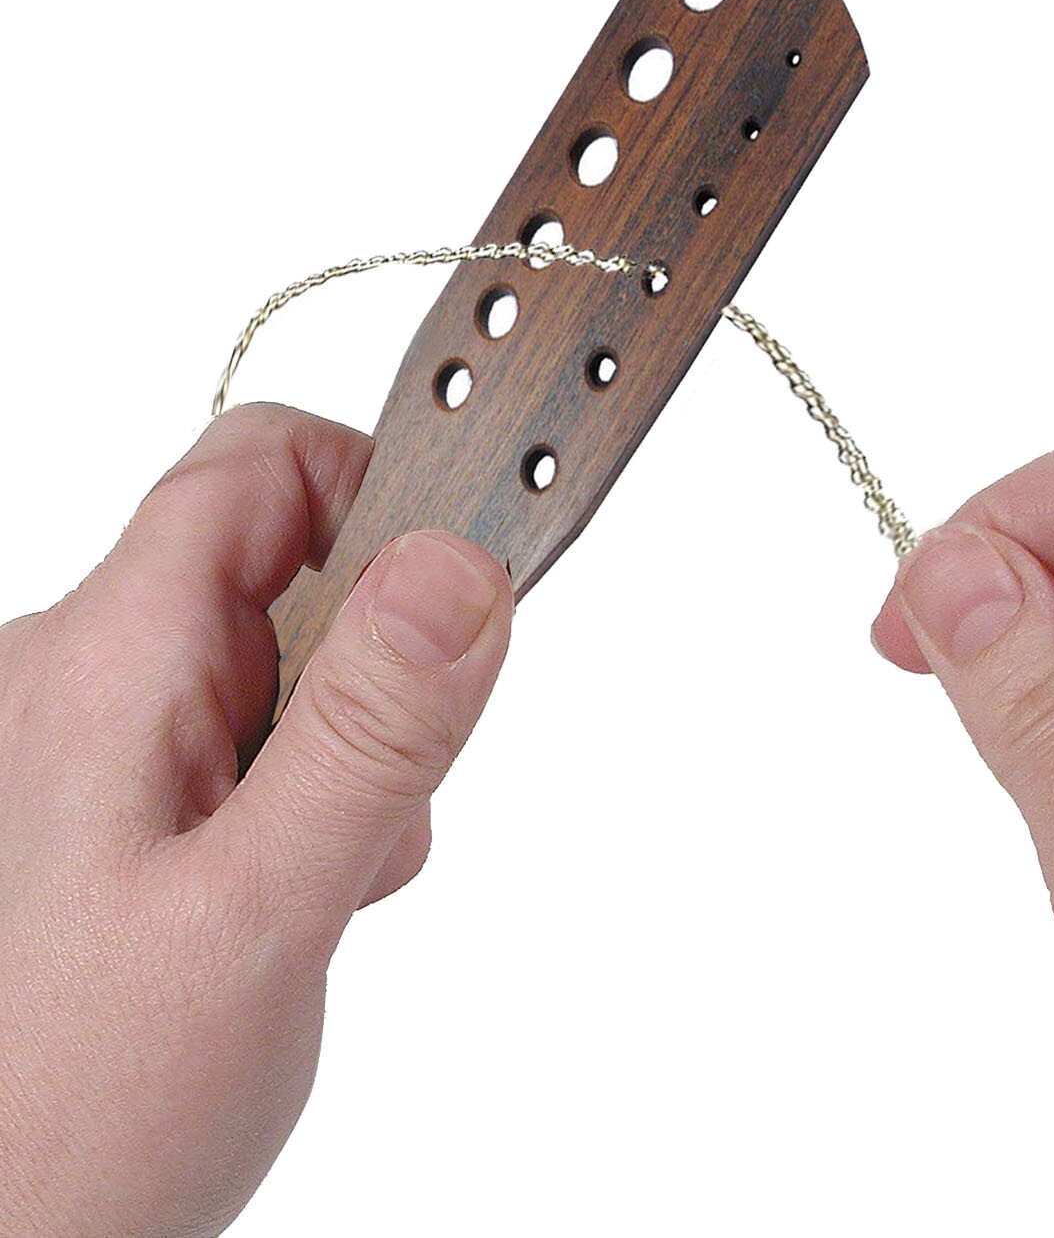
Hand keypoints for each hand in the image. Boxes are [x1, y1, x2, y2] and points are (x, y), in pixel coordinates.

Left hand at [0, 405, 512, 1237]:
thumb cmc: (66, 1111)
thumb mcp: (258, 914)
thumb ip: (370, 735)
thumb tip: (459, 569)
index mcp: (108, 660)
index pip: (266, 463)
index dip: (384, 488)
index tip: (468, 587)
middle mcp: (89, 673)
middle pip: (292, 562)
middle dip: (385, 657)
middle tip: (390, 789)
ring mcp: (103, 740)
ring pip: (288, 658)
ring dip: (354, 741)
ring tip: (329, 870)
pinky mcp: (128, 799)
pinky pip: (258, 734)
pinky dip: (316, 789)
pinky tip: (301, 888)